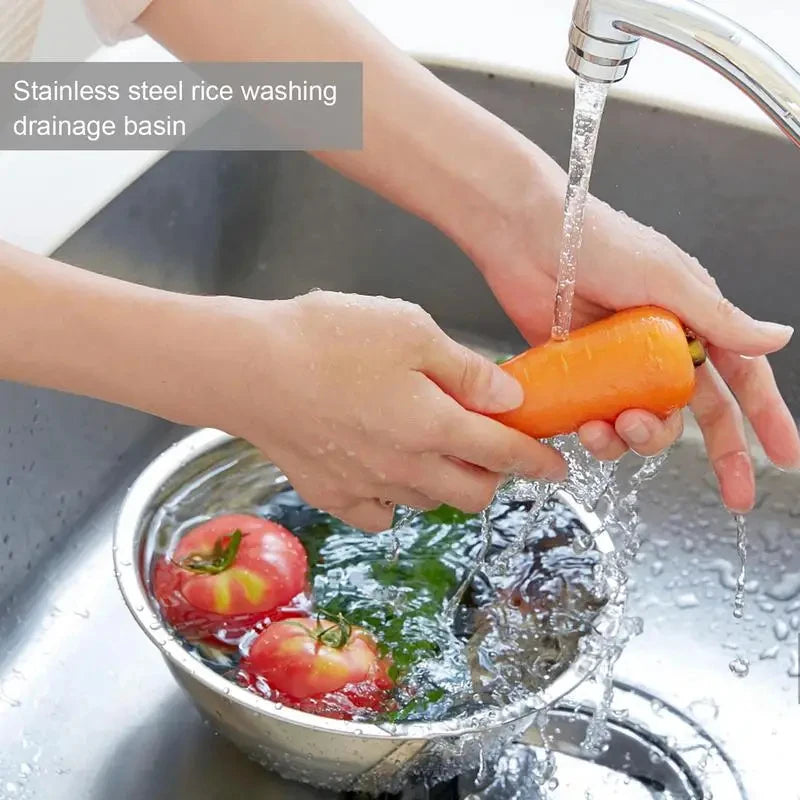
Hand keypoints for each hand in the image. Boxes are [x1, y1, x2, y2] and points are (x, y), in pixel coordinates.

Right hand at [206, 291, 566, 530]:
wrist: (249, 369)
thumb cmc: (328, 338)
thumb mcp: (410, 330)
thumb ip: (466, 370)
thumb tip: (510, 397)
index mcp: (436, 426)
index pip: (505, 453)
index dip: (537, 461)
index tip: (556, 466)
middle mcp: (408, 468)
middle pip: (473, 493)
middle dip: (493, 476)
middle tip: (489, 449)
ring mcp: (367, 487)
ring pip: (429, 503)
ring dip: (446, 483)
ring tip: (434, 449)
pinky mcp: (330, 494)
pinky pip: (379, 514)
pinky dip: (394, 499)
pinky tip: (386, 470)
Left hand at [468, 157, 798, 511]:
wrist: (528, 239)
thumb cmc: (599, 242)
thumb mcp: (667, 278)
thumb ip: (719, 317)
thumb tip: (778, 338)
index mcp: (693, 320)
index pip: (742, 376)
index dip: (765, 417)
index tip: (783, 457)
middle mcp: (660, 347)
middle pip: (700, 412)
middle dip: (719, 453)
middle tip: (731, 489)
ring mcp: (619, 365)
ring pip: (646, 422)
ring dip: (640, 438)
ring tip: (620, 426)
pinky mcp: (581, 376)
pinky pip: (598, 418)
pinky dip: (597, 433)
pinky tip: (586, 426)